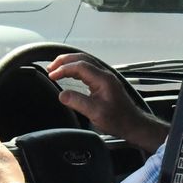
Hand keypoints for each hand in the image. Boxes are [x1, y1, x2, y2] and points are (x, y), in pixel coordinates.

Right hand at [46, 52, 165, 149]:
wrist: (132, 124)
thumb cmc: (118, 120)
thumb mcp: (95, 113)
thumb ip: (77, 102)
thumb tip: (62, 94)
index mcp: (103, 79)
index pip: (80, 66)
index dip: (63, 69)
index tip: (51, 75)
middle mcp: (105, 75)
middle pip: (82, 58)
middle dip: (64, 60)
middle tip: (50, 67)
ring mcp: (105, 78)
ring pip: (85, 62)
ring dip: (69, 63)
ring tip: (55, 68)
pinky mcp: (103, 83)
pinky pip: (87, 69)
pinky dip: (74, 69)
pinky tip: (69, 74)